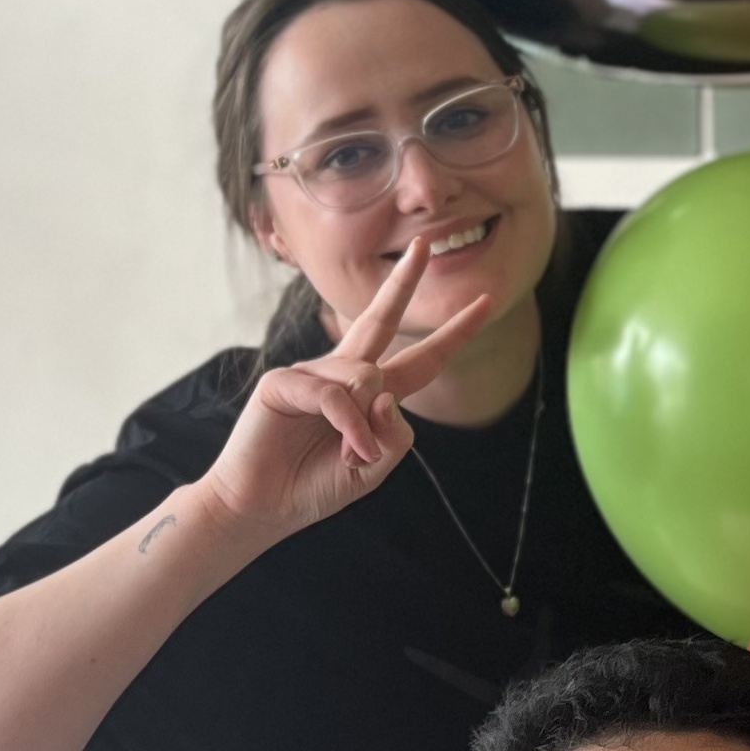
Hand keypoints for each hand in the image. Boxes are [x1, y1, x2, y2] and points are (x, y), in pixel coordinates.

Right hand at [195, 241, 495, 543]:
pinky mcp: (284, 382)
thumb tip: (385, 390)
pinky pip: (335, 395)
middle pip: (381, 318)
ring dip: (366, 427)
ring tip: (353, 457)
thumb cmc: (315, 486)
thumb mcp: (375, 467)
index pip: (421, 359)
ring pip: (368, 376)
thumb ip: (395, 433)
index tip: (485, 302)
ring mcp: (313, 374)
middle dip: (405, 280)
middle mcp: (344, 375)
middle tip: (428, 242)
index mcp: (371, 394)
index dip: (453, 334)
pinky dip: (349, 426)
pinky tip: (348, 449)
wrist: (263, 508)